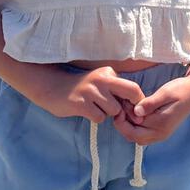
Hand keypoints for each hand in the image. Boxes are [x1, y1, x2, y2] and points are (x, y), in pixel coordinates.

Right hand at [30, 66, 147, 124]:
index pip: (133, 87)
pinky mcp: (80, 103)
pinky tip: (86, 111)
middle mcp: (101, 79)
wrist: (52, 88)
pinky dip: (95, 117)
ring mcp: (90, 91)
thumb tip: (136, 111)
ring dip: (107, 113)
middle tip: (122, 114)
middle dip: (130, 107)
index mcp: (108, 72)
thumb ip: (117, 93)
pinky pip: (99, 117)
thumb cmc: (82, 90)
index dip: (138, 102)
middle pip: (131, 93)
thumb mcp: (100, 84)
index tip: (134, 112)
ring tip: (95, 107)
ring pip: (114, 110)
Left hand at [110, 73, 189, 144]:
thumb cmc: (181, 90)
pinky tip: (134, 111)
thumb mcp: (165, 93)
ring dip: (128, 126)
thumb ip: (150, 103)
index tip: (121, 105)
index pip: (133, 130)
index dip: (123, 120)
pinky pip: (142, 133)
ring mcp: (161, 134)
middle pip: (133, 137)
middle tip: (122, 107)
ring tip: (127, 108)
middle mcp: (160, 134)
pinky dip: (134, 125)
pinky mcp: (160, 130)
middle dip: (123, 125)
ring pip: (136, 136)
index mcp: (161, 125)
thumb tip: (136, 111)